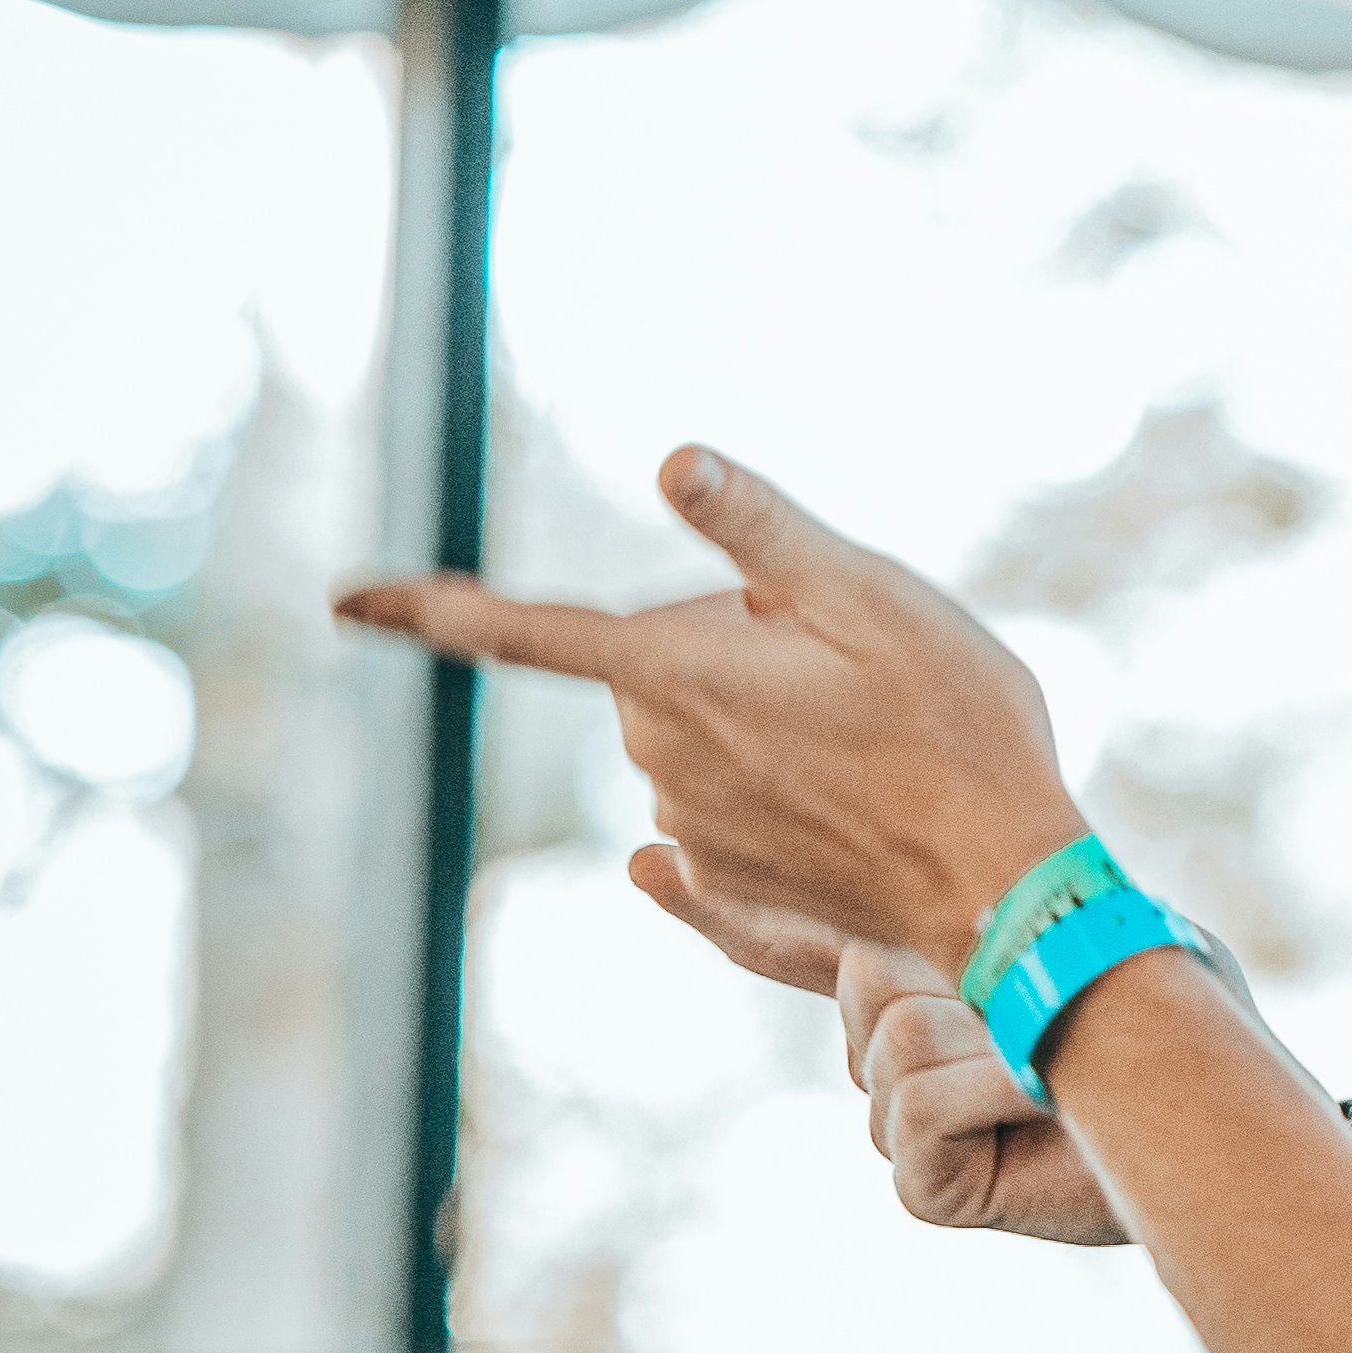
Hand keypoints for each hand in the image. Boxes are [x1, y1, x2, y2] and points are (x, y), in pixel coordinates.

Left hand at [338, 448, 1075, 972]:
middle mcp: (657, 760)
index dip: (428, 611)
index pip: (522, 631)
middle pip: (658, 661)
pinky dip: (769, 785)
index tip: (344, 602)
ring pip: (694, 732)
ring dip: (761, 718)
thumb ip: (760, 531)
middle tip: (849, 672)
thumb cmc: (956, 729)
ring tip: (868, 743)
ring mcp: (684, 833)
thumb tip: (669, 459)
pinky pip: (715, 804)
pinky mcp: (719, 888)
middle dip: (733, 645)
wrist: (1007, 893)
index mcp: (676, 677)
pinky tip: (843, 799)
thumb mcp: (874, 598)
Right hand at [629, 854, 1128, 1246]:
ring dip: (998, 1045)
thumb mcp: (1069, 926)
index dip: (722, 908)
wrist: (1212, 1124)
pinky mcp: (921, 1183)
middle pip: (861, 977)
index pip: (797, 940)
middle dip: (951, 978)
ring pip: (896, 1042)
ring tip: (1055, 1067)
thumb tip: (898, 916)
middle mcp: (893, 1051)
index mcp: (919, 981)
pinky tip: (1036, 1113)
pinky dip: (996, 1099)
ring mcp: (899, 1122)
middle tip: (1043, 1010)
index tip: (648, 863)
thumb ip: (972, 906)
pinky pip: (919, 1112)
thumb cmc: (1168, 1016)